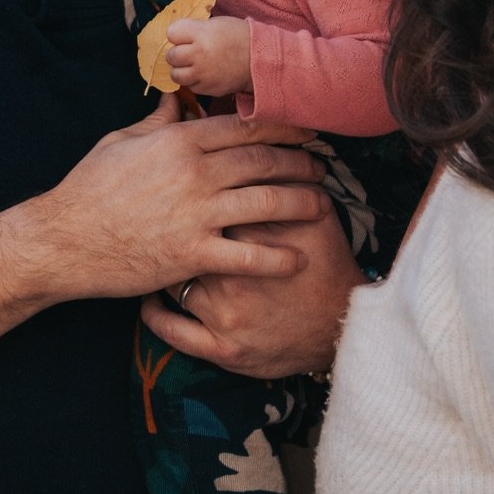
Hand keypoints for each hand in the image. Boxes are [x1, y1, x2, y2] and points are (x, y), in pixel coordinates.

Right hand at [24, 95, 327, 303]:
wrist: (62, 241)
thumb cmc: (88, 190)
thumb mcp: (120, 142)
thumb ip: (156, 122)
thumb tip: (177, 99)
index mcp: (178, 141)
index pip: (243, 126)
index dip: (282, 127)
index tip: (305, 130)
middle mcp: (194, 172)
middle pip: (264, 160)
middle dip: (300, 162)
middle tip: (323, 166)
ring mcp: (195, 213)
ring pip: (266, 201)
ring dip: (302, 202)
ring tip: (322, 206)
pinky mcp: (192, 254)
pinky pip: (248, 255)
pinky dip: (278, 257)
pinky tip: (298, 259)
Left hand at [140, 195, 362, 378]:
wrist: (346, 329)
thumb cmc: (328, 267)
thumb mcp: (316, 218)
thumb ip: (287, 181)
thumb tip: (265, 143)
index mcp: (252, 239)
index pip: (207, 203)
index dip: (191, 190)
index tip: (178, 181)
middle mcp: (232, 279)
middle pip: (183, 240)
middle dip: (169, 225)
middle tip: (158, 213)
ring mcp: (224, 317)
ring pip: (172, 285)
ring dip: (161, 268)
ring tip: (152, 250)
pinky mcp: (221, 350)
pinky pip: (173, 332)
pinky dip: (155, 315)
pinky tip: (148, 299)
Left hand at [165, 16, 251, 95]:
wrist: (260, 58)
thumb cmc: (239, 37)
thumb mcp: (216, 23)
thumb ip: (195, 29)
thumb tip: (176, 36)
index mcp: (201, 34)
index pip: (171, 33)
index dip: (177, 34)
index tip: (184, 35)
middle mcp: (199, 54)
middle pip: (171, 55)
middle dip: (177, 53)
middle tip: (187, 51)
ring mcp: (203, 74)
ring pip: (176, 75)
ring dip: (181, 69)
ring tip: (191, 65)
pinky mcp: (209, 89)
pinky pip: (190, 86)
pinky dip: (193, 81)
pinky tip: (203, 74)